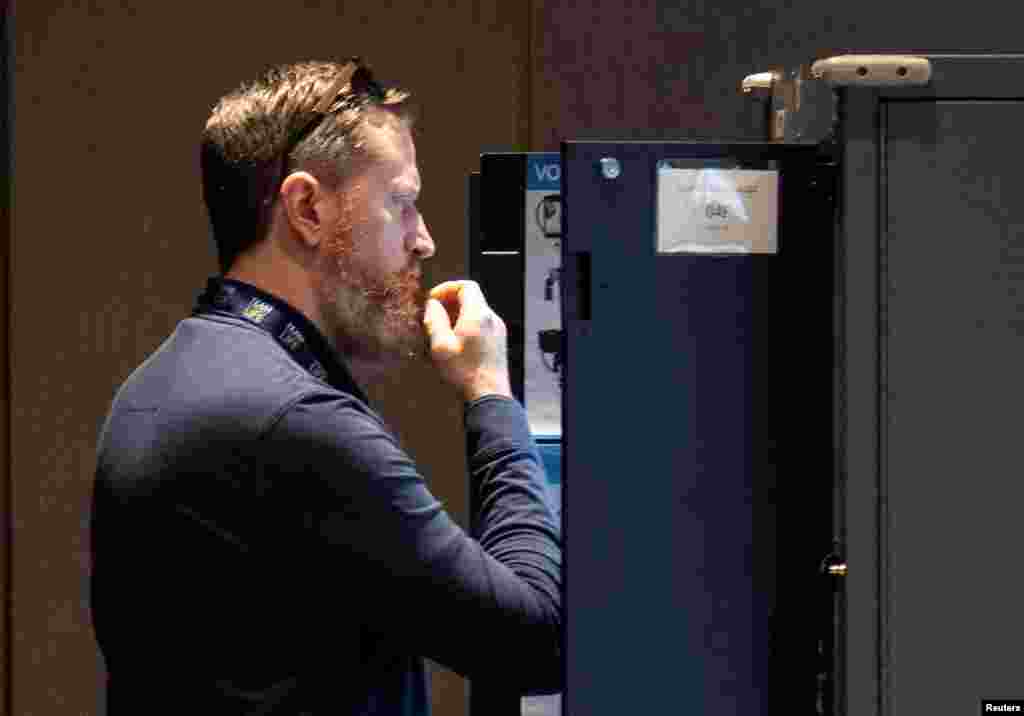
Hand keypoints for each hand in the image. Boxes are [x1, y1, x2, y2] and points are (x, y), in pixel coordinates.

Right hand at [423, 280, 511, 401]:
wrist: (489, 394)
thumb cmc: (465, 371)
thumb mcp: (441, 345)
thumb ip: (435, 320)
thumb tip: (433, 305)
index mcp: (478, 315)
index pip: (466, 286)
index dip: (447, 288)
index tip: (433, 299)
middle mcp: (491, 318)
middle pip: (472, 297)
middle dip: (451, 301)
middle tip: (435, 314)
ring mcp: (498, 330)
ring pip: (477, 311)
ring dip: (458, 314)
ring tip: (442, 329)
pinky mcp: (499, 341)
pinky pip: (482, 323)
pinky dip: (467, 324)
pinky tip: (456, 341)